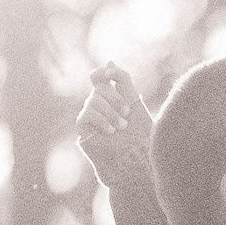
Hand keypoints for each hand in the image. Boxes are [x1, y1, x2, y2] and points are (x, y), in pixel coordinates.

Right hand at [76, 62, 153, 190]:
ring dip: (111, 112)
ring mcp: (91, 117)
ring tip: (122, 127)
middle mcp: (100, 106)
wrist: (138, 164)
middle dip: (115, 98)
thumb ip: (124, 83)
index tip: (111, 72)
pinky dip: (100, 120)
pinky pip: (85, 115)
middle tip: (127, 114)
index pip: (99, 77)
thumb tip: (110, 60)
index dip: (102, 71)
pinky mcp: (84, 130)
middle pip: (98, 88)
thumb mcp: (137, 106)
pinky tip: (111, 131)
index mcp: (114, 99)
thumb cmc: (141, 138)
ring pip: (93, 100)